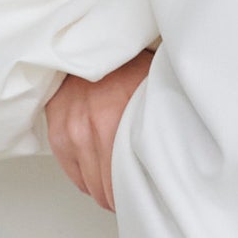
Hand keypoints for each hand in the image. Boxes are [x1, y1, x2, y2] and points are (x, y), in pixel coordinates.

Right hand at [44, 48, 153, 213]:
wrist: (93, 42)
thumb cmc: (129, 64)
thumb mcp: (153, 90)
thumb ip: (159, 123)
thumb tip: (180, 155)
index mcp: (119, 122)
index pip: (130, 181)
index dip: (142, 193)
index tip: (152, 194)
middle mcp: (92, 130)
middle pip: (110, 189)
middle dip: (125, 194)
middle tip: (138, 192)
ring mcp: (71, 133)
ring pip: (92, 187)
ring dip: (106, 190)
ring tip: (121, 186)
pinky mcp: (57, 133)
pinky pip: (74, 175)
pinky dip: (88, 179)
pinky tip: (102, 175)